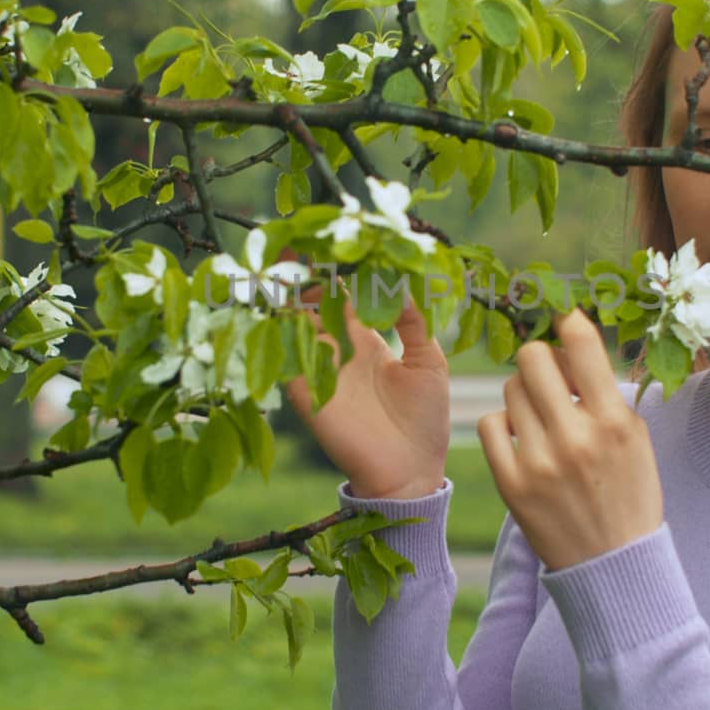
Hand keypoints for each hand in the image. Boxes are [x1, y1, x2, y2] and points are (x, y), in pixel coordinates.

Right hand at [282, 250, 449, 499]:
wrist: (411, 472)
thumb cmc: (425, 420)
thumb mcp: (428, 362)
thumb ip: (415, 322)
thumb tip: (407, 282)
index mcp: (365, 337)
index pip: (344, 292)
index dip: (338, 267)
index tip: (335, 237)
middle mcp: (336, 347)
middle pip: (310, 300)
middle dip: (303, 271)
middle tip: (300, 238)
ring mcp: (318, 368)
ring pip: (293, 322)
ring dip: (288, 294)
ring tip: (286, 263)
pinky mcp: (307, 392)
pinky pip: (286, 358)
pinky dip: (281, 334)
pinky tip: (284, 308)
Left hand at [476, 308, 662, 570]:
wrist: (613, 563)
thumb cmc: (628, 492)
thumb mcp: (635, 438)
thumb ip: (605, 390)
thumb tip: (570, 339)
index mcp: (615, 421)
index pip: (582, 344)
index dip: (568, 320)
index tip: (564, 320)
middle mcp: (576, 438)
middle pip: (533, 358)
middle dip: (541, 359)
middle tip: (550, 376)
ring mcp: (540, 462)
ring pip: (509, 390)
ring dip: (524, 394)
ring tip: (541, 416)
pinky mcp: (511, 484)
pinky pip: (489, 424)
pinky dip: (503, 424)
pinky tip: (522, 437)